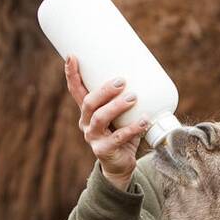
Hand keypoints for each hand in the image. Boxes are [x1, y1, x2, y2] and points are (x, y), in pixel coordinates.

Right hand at [65, 56, 146, 190]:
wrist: (120, 163)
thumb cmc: (122, 130)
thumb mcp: (121, 112)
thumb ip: (127, 95)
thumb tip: (148, 68)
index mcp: (87, 111)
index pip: (76, 90)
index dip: (72, 74)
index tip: (72, 56)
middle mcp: (86, 123)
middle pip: (89, 103)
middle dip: (104, 90)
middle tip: (121, 81)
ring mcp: (93, 137)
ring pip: (100, 118)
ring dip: (116, 107)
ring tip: (133, 98)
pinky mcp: (104, 150)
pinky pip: (118, 137)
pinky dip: (133, 128)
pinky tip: (145, 120)